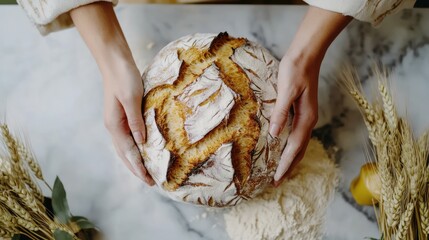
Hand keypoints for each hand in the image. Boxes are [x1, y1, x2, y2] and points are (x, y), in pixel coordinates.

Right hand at [70, 2, 153, 184]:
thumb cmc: (124, 78)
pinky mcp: (122, 116)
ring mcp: (117, 122)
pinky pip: (128, 138)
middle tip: (150, 182)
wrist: (115, 62)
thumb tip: (141, 142)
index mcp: (114, 125)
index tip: (149, 180)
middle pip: (125, 154)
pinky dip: (135, 149)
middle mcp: (114, 127)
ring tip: (146, 172)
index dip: (139, 167)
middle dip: (137, 169)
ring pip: (125, 148)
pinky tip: (143, 151)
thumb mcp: (131, 98)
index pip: (129, 152)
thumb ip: (136, 121)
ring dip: (135, 161)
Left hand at [269, 6, 351, 185]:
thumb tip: (274, 135)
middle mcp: (308, 120)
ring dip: (290, 159)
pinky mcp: (303, 111)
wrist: (307, 55)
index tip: (276, 178)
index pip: (294, 148)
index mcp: (306, 118)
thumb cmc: (295, 70)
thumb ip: (281, 113)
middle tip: (276, 182)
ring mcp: (307, 116)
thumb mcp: (286, 90)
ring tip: (281, 171)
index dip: (285, 164)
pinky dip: (291, 146)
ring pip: (299, 144)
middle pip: (299, 150)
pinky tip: (283, 147)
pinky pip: (298, 135)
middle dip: (288, 167)